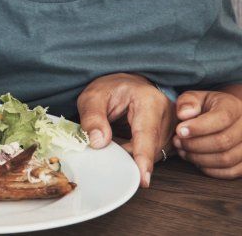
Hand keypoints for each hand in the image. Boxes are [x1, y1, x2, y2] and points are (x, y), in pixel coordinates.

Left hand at [77, 73, 174, 187]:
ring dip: (132, 154)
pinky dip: (137, 153)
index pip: (147, 135)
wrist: (126, 84)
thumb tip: (99, 143)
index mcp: (149, 101)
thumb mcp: (93, 97)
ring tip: (116, 136)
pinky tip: (125, 143)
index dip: (143, 158)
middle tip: (108, 145)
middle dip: (128, 155)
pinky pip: (154, 153)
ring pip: (153, 154)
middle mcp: (167, 114)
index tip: (143, 179)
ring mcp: (172, 126)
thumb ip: (92, 118)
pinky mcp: (170, 135)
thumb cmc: (110, 89)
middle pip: (151, 148)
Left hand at [173, 90, 241, 178]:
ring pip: (226, 159)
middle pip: (223, 141)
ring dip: (200, 158)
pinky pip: (231, 172)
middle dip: (195, 145)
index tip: (179, 131)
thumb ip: (187, 102)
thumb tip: (184, 114)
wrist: (221, 117)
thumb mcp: (195, 98)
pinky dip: (210, 169)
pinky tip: (196, 161)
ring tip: (183, 151)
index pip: (221, 118)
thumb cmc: (205, 108)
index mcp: (234, 107)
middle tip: (177, 142)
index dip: (198, 127)